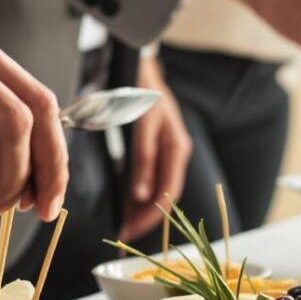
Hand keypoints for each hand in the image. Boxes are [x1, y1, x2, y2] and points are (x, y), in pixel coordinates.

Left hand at [123, 55, 191, 240]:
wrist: (139, 65)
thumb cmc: (139, 91)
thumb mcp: (142, 126)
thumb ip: (143, 160)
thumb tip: (142, 196)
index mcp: (176, 147)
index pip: (168, 193)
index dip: (151, 215)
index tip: (130, 230)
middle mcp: (176, 151)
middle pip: (165, 194)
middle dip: (146, 216)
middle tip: (124, 235)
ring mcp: (169, 149)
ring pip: (158, 187)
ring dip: (143, 207)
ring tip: (124, 224)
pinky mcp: (159, 146)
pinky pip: (153, 176)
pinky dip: (141, 193)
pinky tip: (127, 202)